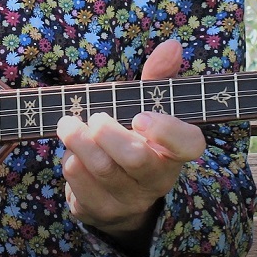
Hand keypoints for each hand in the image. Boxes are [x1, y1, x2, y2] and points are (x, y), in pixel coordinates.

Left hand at [57, 38, 205, 252]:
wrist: (119, 195)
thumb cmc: (135, 139)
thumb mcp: (147, 108)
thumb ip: (158, 77)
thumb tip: (173, 45)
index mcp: (175, 151)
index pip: (188, 145)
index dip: (168, 131)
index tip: (140, 116)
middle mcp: (158, 180)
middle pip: (136, 159)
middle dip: (108, 133)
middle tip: (95, 117)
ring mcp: (129, 200)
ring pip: (102, 170)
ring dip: (79, 142)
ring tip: (67, 125)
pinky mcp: (100, 212)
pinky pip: (79, 184)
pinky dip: (70, 162)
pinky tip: (71, 153)